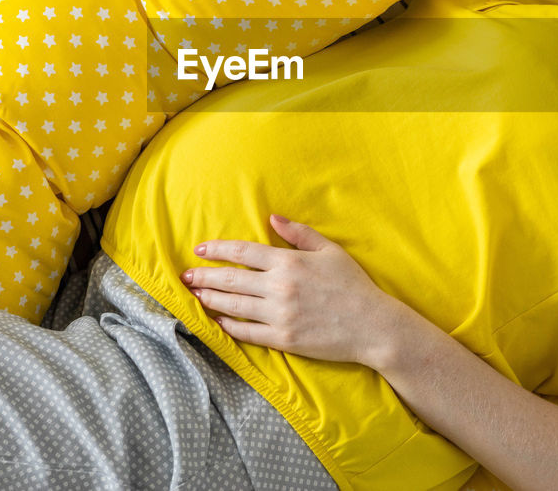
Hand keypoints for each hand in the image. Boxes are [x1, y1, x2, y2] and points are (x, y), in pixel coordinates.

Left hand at [183, 214, 404, 366]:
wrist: (373, 325)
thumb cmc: (354, 285)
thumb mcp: (330, 250)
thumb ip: (299, 233)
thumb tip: (272, 217)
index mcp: (289, 262)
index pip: (243, 253)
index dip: (217, 250)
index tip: (200, 250)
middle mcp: (279, 287)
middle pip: (231, 280)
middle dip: (204, 276)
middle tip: (185, 276)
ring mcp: (280, 315)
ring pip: (233, 307)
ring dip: (210, 299)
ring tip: (195, 295)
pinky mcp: (283, 339)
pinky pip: (247, 333)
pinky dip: (229, 327)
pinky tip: (218, 321)